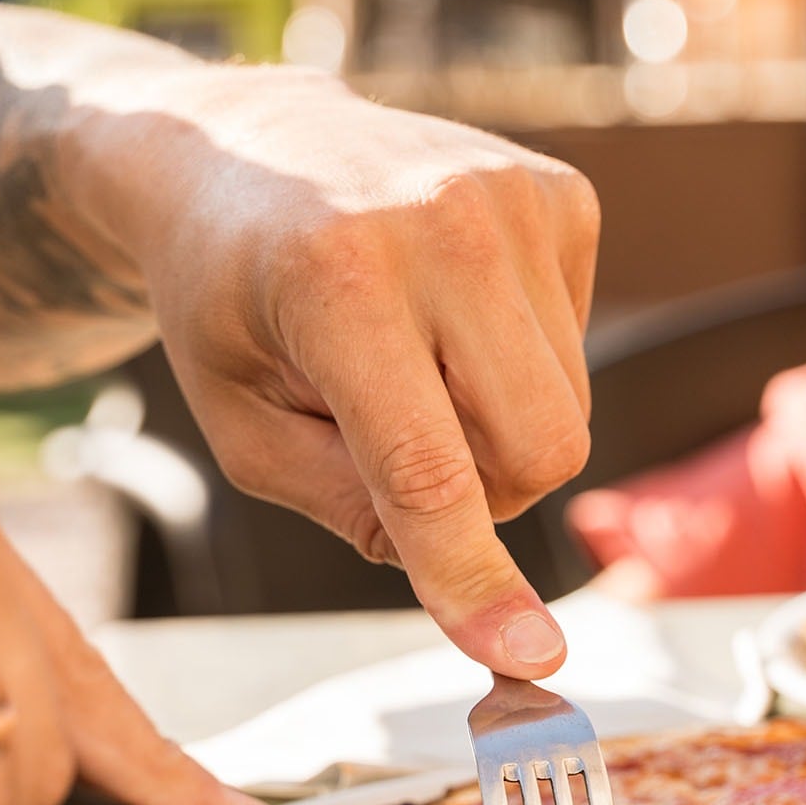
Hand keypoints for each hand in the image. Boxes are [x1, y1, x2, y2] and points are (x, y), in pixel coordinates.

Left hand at [130, 70, 599, 676]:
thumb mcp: (240, 425)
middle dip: (483, 496)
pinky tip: (447, 312)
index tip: (526, 658)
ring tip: (409, 363)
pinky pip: (577, 346)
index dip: (473, 576)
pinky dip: (516, 361)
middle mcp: (443, 225)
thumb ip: (346, 508)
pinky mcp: (562, 193)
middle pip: (538, 451)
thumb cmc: (228, 301)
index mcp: (338, 284)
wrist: (241, 146)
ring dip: (495, 427)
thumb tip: (470, 589)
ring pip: (567, 410)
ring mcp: (515, 198)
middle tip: (397, 454)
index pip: (430, 468)